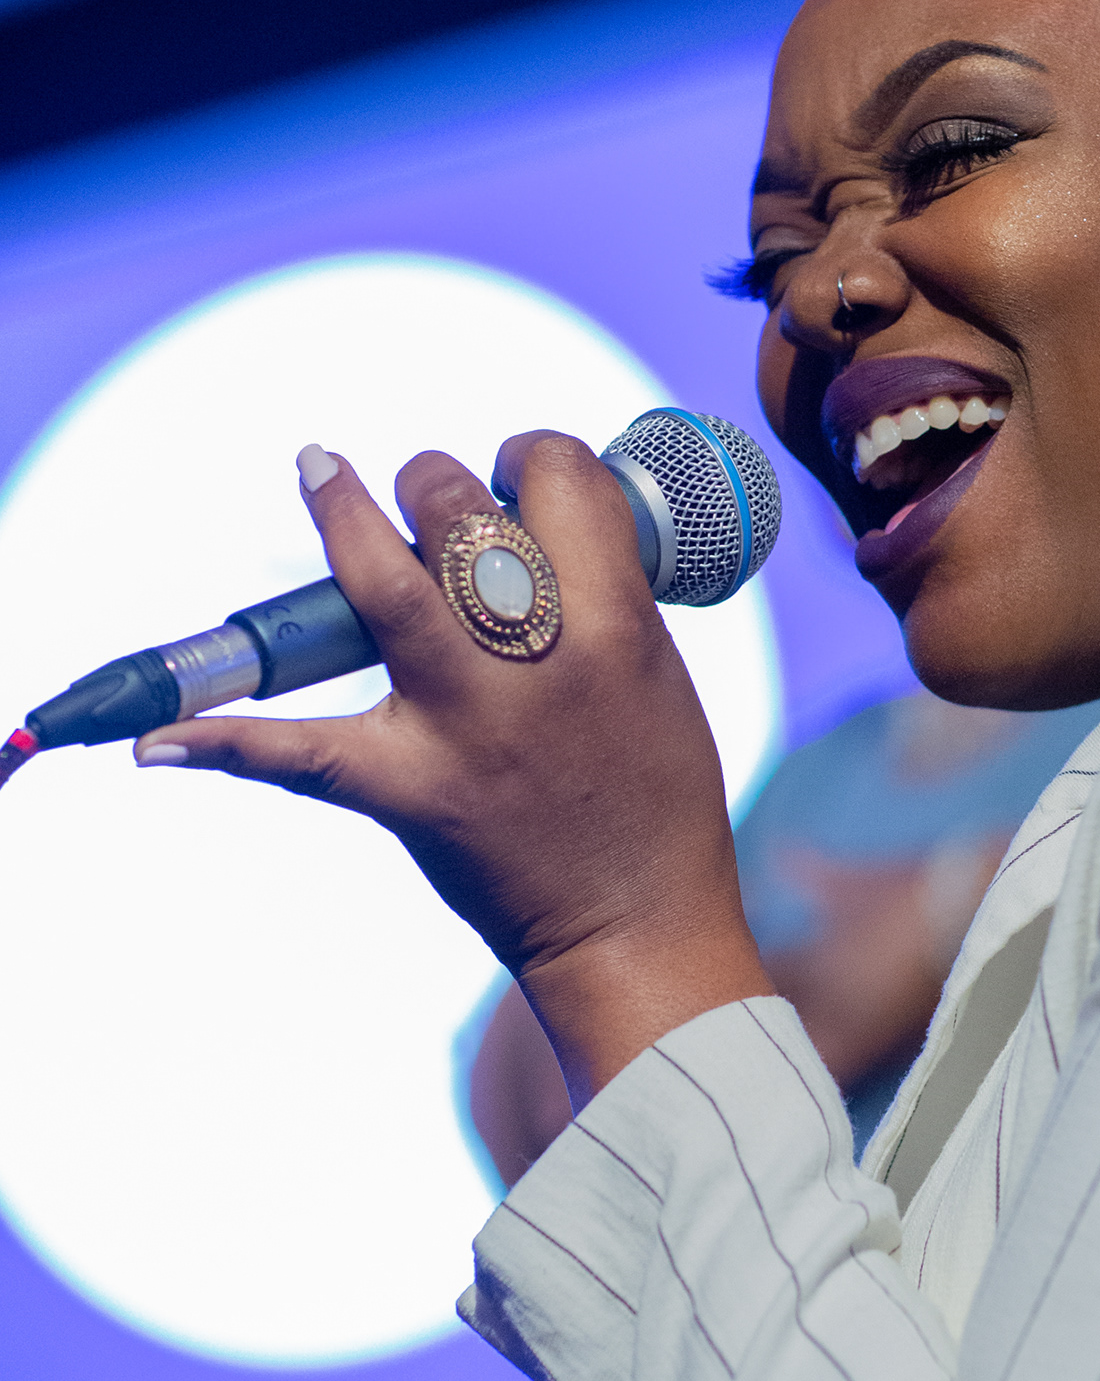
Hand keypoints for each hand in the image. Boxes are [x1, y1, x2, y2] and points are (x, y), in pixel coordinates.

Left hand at [136, 434, 771, 1105]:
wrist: (639, 925)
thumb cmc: (659, 791)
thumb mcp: (653, 669)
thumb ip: (597, 599)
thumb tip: (522, 533)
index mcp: (617, 626)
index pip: (562, 480)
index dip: (532, 455)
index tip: (517, 471)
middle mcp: (537, 663)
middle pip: (461, 515)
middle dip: (435, 481)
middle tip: (429, 495)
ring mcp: (466, 726)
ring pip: (381, 587)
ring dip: (340, 517)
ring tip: (319, 472)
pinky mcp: (410, 792)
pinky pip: (299, 756)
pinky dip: (222, 742)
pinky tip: (159, 737)